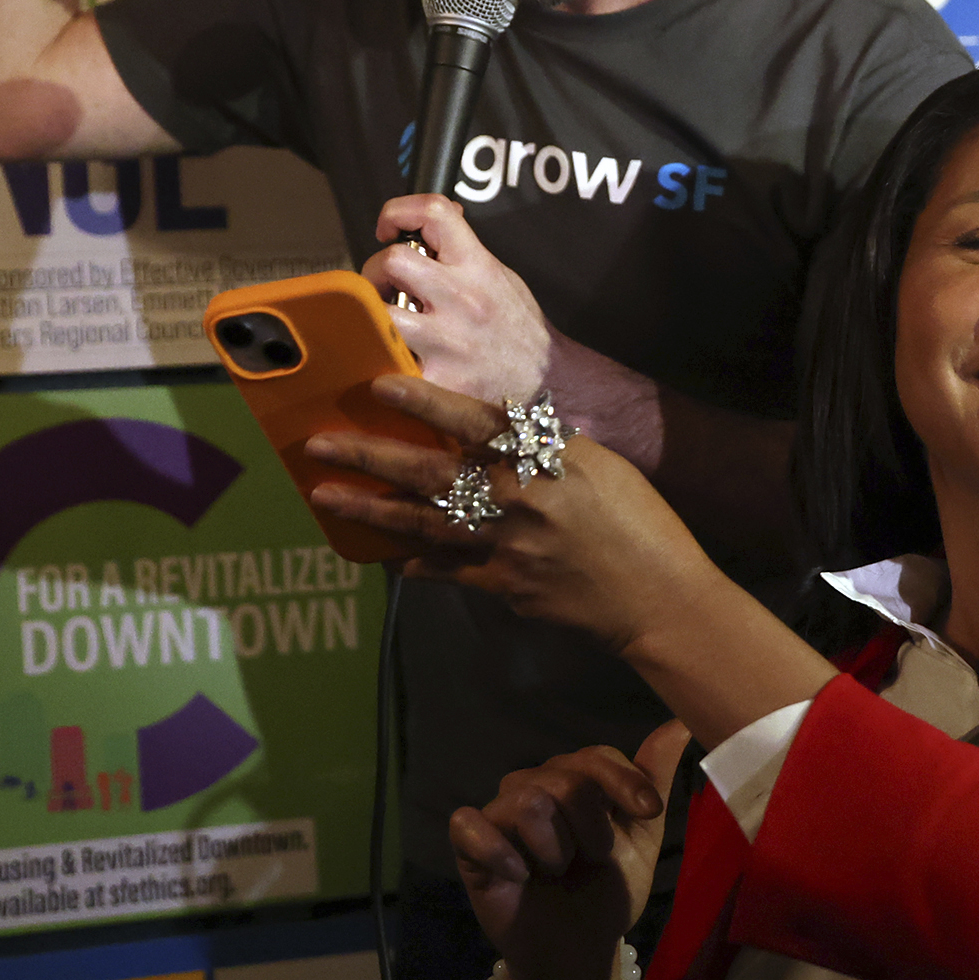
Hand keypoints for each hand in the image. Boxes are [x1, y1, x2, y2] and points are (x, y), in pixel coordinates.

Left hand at [305, 376, 714, 651]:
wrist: (659, 595)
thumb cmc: (639, 522)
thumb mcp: (597, 465)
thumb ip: (542, 447)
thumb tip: (494, 430)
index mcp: (544, 461)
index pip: (473, 422)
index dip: (423, 402)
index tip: (379, 384)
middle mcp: (517, 500)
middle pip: (429, 473)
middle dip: (369, 456)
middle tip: (320, 445)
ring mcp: (505, 547)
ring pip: (421, 524)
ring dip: (368, 509)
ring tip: (325, 497)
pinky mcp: (502, 586)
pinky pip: (444, 571)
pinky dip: (410, 560)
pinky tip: (382, 553)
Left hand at [365, 195, 555, 402]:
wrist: (549, 384)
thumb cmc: (520, 330)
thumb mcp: (502, 278)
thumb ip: (465, 253)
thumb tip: (430, 226)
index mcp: (478, 267)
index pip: (434, 213)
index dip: (399, 212)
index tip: (389, 231)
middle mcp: (462, 298)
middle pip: (392, 261)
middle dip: (378, 271)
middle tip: (385, 288)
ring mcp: (447, 341)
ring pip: (379, 312)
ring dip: (373, 315)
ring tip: (385, 323)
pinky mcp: (437, 381)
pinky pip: (388, 366)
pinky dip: (381, 363)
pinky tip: (389, 363)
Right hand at [451, 725, 689, 979]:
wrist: (579, 951)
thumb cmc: (609, 891)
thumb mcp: (642, 837)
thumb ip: (654, 779)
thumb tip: (682, 723)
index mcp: (576, 781)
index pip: (595, 755)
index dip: (624, 782)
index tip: (648, 813)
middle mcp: (535, 787)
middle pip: (565, 778)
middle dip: (592, 826)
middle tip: (593, 859)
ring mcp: (499, 814)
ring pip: (528, 801)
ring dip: (555, 847)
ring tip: (557, 871)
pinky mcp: (468, 845)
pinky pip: (470, 825)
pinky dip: (500, 852)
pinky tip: (518, 874)